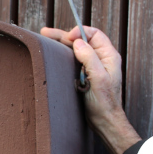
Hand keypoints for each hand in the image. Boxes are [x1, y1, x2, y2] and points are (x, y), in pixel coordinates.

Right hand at [40, 25, 140, 153]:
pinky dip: (61, 55)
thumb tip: (77, 42)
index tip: (68, 38)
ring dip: (60, 43)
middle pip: (82, 40)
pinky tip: (51, 53)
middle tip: (45, 32)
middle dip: (64, 35)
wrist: (104, 121)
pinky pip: (72, 60)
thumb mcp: (99, 79)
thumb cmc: (105, 102)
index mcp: (108, 56)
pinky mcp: (83, 75)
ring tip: (44, 38)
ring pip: (75, 50)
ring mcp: (91, 66)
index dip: (80, 32)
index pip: (94, 34)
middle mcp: (100, 58)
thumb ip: (89, 58)